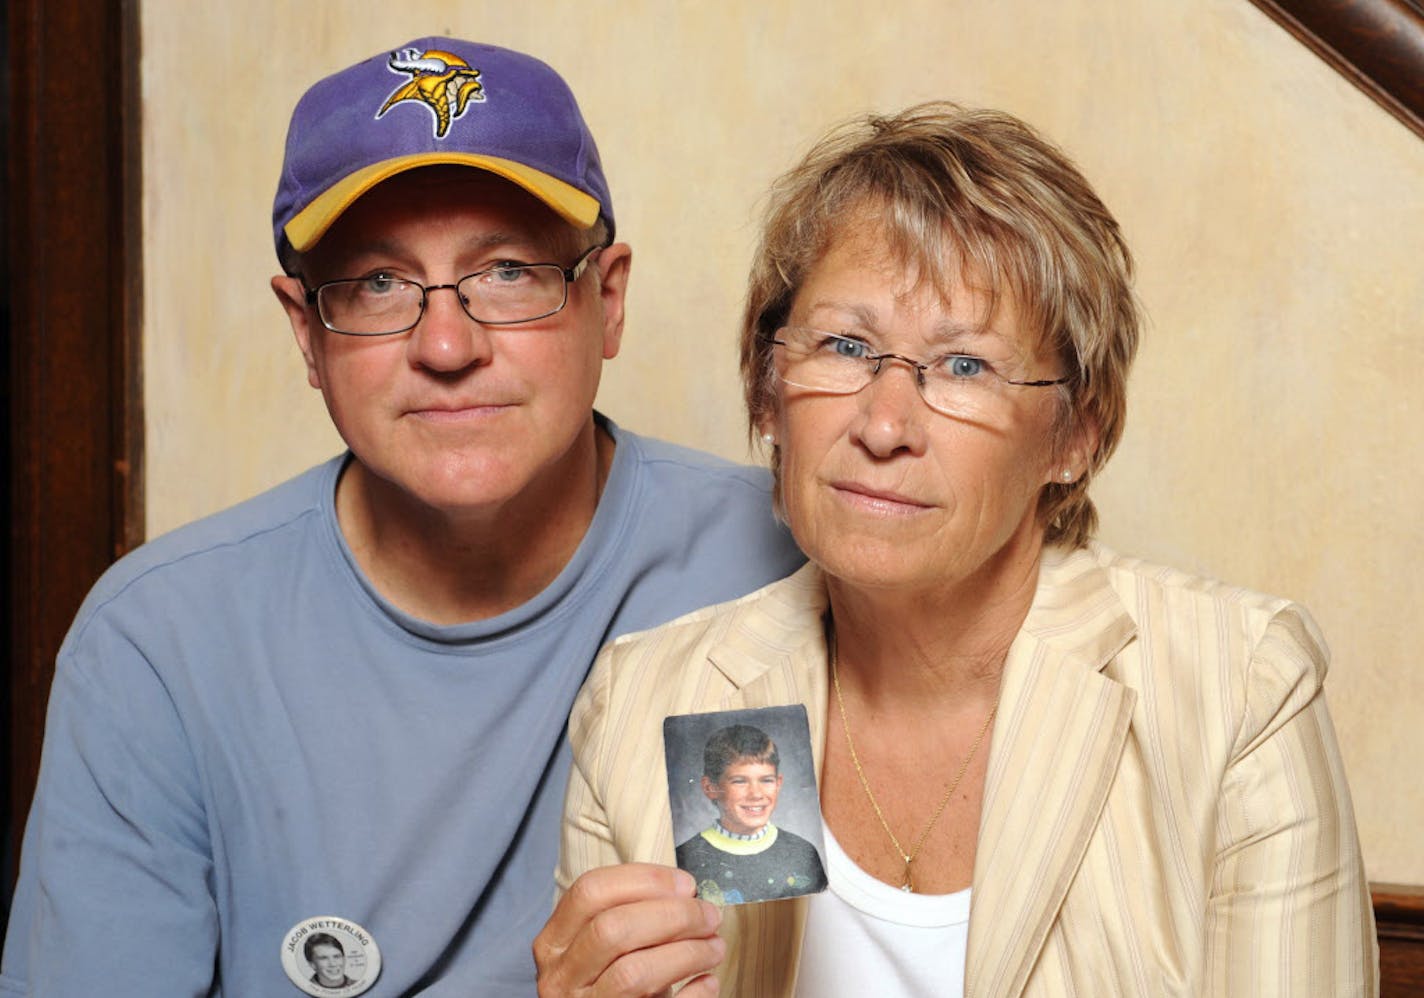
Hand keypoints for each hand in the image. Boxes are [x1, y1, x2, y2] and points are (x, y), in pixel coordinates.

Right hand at [534, 863, 724, 996]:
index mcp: (554, 942)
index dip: (644, 880)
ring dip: (686, 953)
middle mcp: (560, 976)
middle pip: (613, 929)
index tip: (686, 884)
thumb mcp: (603, 947)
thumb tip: (685, 894)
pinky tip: (707, 982)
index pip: (590, 891)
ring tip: (714, 947)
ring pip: (634, 972)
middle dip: (672, 915)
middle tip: (708, 916)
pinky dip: (691, 994)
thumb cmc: (610, 985)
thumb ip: (630, 917)